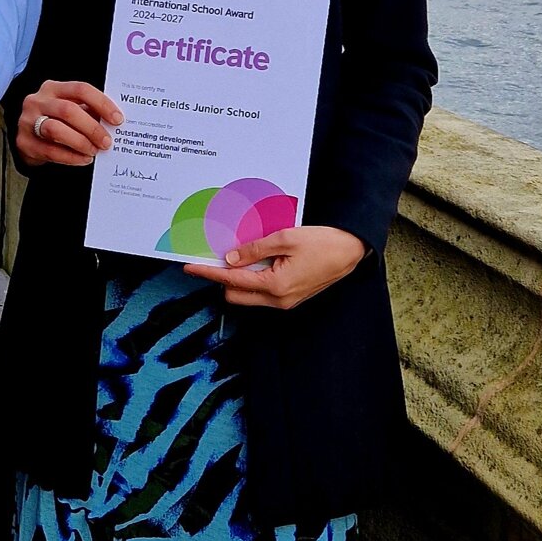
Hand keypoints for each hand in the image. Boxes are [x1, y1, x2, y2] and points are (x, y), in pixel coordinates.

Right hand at [18, 80, 122, 168]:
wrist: (28, 138)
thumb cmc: (55, 121)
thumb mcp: (70, 110)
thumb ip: (88, 112)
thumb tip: (114, 123)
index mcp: (53, 88)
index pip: (80, 89)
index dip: (101, 104)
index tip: (117, 119)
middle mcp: (37, 101)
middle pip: (68, 110)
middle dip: (91, 128)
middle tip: (107, 142)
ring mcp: (27, 121)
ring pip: (56, 129)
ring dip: (80, 142)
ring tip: (94, 151)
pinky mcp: (24, 142)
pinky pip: (50, 151)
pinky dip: (71, 157)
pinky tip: (83, 159)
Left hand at [184, 225, 366, 309]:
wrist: (350, 251)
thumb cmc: (323, 243)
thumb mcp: (285, 238)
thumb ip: (255, 249)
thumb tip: (230, 258)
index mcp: (275, 286)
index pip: (232, 281)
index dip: (209, 273)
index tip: (191, 267)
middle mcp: (278, 300)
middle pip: (235, 294)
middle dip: (222, 278)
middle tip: (216, 256)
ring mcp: (285, 302)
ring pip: (248, 295)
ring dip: (239, 278)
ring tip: (240, 255)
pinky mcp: (290, 298)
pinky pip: (262, 292)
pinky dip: (254, 279)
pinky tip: (256, 261)